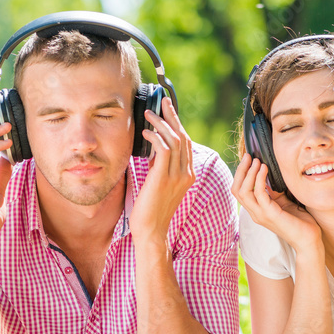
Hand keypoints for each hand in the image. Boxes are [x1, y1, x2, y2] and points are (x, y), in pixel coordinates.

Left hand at [129, 96, 195, 241]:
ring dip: (161, 124)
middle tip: (163, 101)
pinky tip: (145, 133)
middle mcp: (186, 174)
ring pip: (174, 140)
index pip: (186, 143)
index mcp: (187, 175)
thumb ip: (160, 166)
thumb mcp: (158, 183)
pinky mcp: (164, 179)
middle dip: (172, 116)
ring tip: (148, 114)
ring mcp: (177, 176)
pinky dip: (155, 137)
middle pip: (183, 136)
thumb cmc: (150, 210)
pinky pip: (163, 150)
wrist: (150, 232)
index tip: (168, 110)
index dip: (177, 124)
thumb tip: (154, 146)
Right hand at [231, 153, 322, 252]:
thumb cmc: (299, 221)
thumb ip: (274, 191)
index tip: (248, 159)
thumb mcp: (283, 201)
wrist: (309, 239)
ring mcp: (261, 215)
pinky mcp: (270, 214)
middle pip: (236, 190)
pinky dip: (259, 179)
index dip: (240, 174)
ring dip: (248, 173)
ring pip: (243, 192)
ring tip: (257, 161)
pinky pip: (259, 193)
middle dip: (241, 170)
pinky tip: (265, 169)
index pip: (238, 191)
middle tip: (248, 156)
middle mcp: (255, 213)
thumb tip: (269, 174)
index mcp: (256, 210)